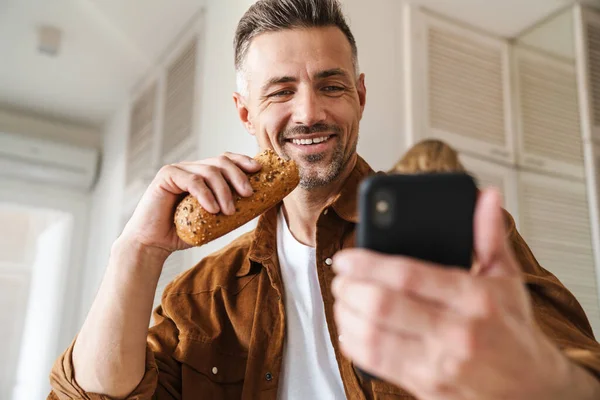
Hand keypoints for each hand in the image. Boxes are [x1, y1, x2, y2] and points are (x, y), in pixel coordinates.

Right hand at [120, 152, 260, 254]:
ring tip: (229, 212)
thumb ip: (232, 209)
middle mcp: (191, 168)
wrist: (153, 243)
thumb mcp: (214, 220)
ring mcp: (178, 170)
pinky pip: (192, 181)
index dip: (243, 161)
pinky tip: (213, 210)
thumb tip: (262, 205)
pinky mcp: (166, 176)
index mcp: (203, 174)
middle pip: (221, 161)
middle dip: (238, 176)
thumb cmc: (184, 232)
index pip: (226, 159)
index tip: (258, 170)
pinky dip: (206, 195)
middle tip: (249, 194)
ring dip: (224, 191)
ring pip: (209, 171)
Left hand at [332, 189, 576, 399]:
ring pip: (373, 336)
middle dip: (350, 289)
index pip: (409, 276)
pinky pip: (376, 364)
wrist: (530, 388)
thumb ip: (489, 235)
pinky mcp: (426, 386)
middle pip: (383, 306)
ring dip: (346, 315)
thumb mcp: (507, 278)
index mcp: (474, 299)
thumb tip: (485, 198)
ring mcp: (439, 364)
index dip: (368, 264)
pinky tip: (350, 329)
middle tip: (340, 278)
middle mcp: (456, 333)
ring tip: (342, 300)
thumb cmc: (512, 328)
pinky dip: (353, 344)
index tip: (346, 258)